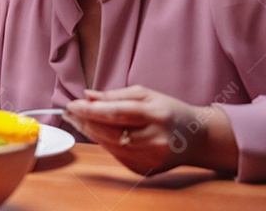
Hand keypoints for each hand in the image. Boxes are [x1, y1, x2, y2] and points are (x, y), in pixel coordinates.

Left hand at [64, 85, 232, 175]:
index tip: (72, 104)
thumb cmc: (169, 111)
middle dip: (85, 122)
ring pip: (110, 145)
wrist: (198, 139)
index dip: (90, 110)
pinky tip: (95, 132)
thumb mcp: (146, 95)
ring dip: (89, 132)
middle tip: (68, 112)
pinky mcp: (146, 170)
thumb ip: (115, 96)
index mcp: (156, 115)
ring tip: (76, 120)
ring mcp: (151, 158)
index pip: (116, 113)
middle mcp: (155, 139)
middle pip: (110, 132)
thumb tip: (87, 95)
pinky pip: (116, 155)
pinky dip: (103, 142)